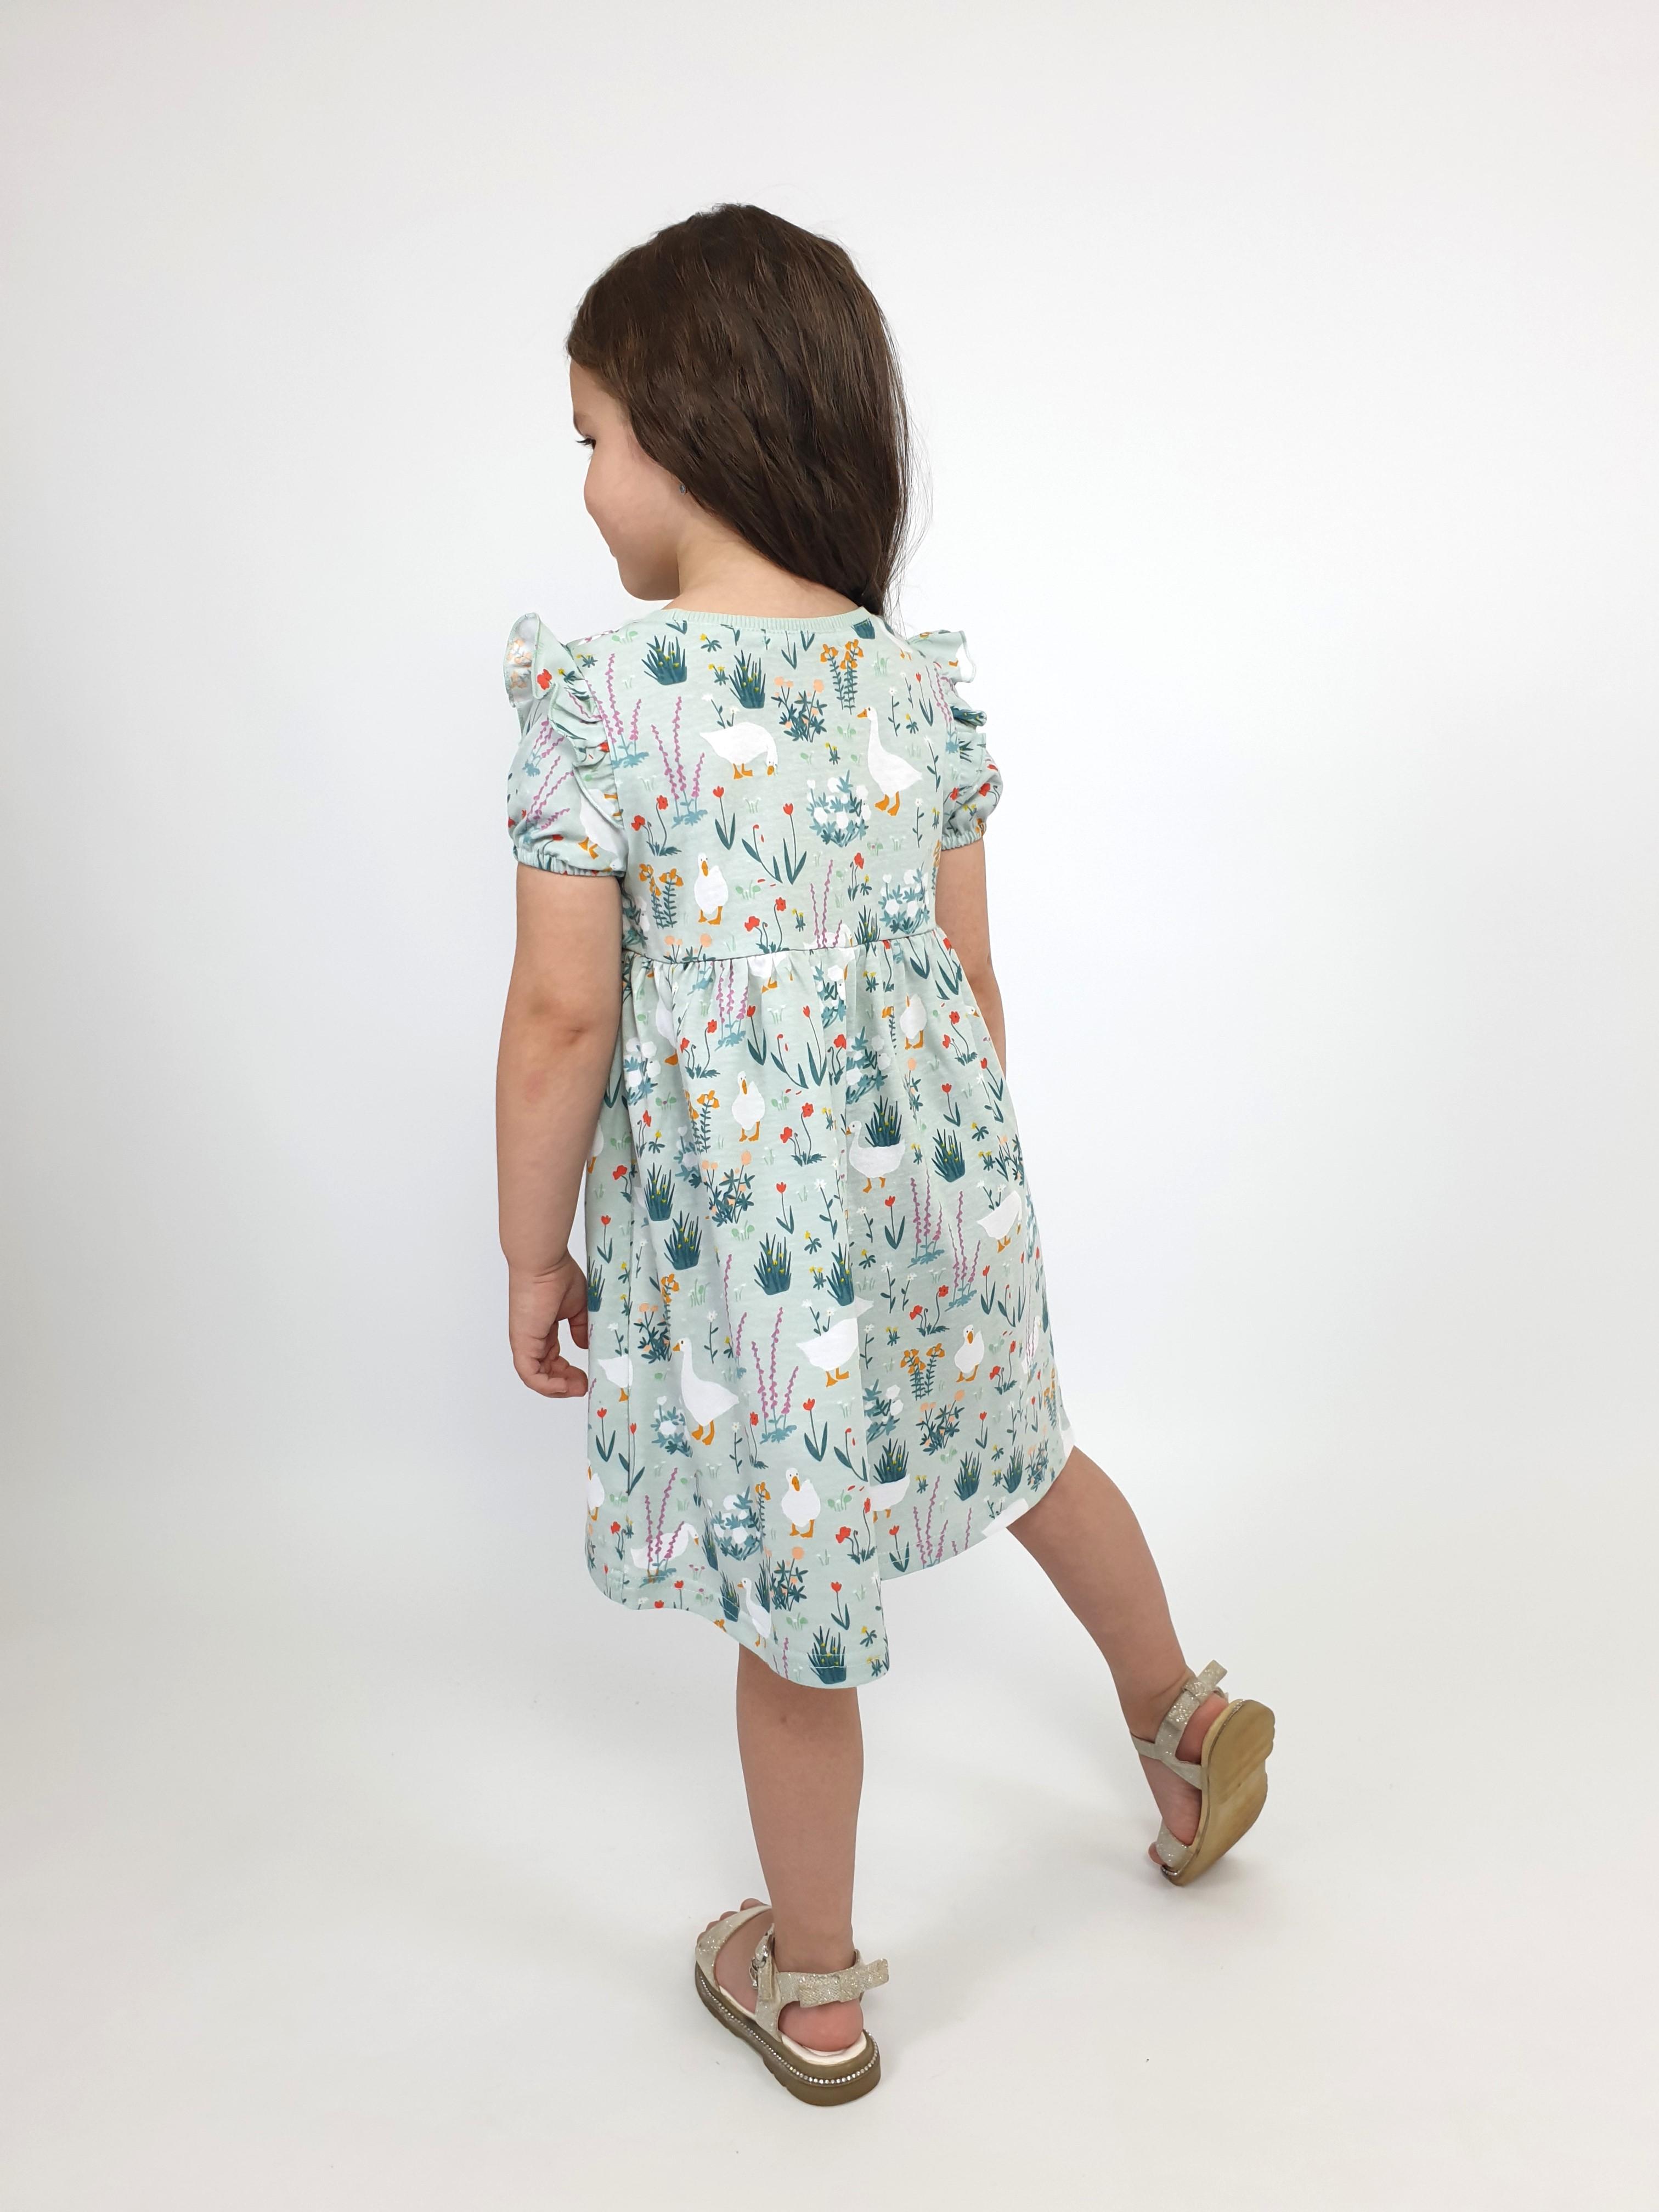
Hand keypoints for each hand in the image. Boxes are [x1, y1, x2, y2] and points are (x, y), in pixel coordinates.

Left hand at [507, 1256, 590, 1397]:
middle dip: (565, 1383)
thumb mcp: (577, 1307)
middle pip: (545, 1373)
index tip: (587, 1377)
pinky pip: (530, 1375)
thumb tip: (585, 1345)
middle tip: (585, 1386)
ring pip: (536, 1378)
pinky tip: (565, 1386)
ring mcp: (525, 1342)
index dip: (567, 1372)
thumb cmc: (558, 1276)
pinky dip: (547, 1385)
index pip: (552, 1360)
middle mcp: (531, 1339)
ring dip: (558, 1389)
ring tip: (578, 1388)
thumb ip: (581, 1327)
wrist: (544, 1262)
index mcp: (542, 1330)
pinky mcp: (523, 1343)